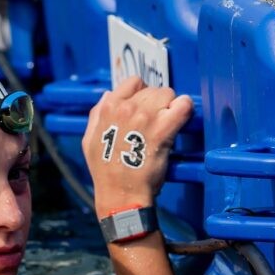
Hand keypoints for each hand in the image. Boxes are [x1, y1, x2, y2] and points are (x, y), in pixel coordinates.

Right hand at [81, 77, 193, 217]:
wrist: (120, 193)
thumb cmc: (105, 171)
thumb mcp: (88, 139)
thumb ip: (97, 114)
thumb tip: (108, 95)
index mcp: (108, 107)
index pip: (132, 82)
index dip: (141, 92)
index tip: (145, 106)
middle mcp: (126, 108)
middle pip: (153, 89)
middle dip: (157, 102)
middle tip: (157, 120)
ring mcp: (145, 117)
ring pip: (168, 94)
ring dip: (170, 106)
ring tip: (166, 123)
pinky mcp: (162, 130)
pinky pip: (183, 106)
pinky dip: (185, 109)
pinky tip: (180, 119)